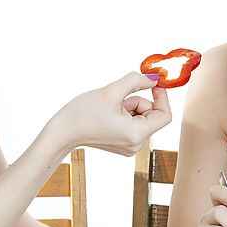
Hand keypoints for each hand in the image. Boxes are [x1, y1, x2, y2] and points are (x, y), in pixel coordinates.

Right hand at [48, 72, 171, 155]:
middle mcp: (136, 145)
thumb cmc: (82, 113)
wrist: (62, 132)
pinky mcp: (123, 145)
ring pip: (141, 118)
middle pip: (151, 115)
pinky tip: (108, 115)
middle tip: (118, 98)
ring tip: (109, 108)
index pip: (164, 115)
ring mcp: (129, 147)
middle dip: (137, 102)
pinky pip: (133, 124)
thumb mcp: (111, 91)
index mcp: (136, 134)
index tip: (153, 83)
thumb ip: (136, 80)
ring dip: (129, 107)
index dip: (162, 97)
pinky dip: (125, 115)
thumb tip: (154, 78)